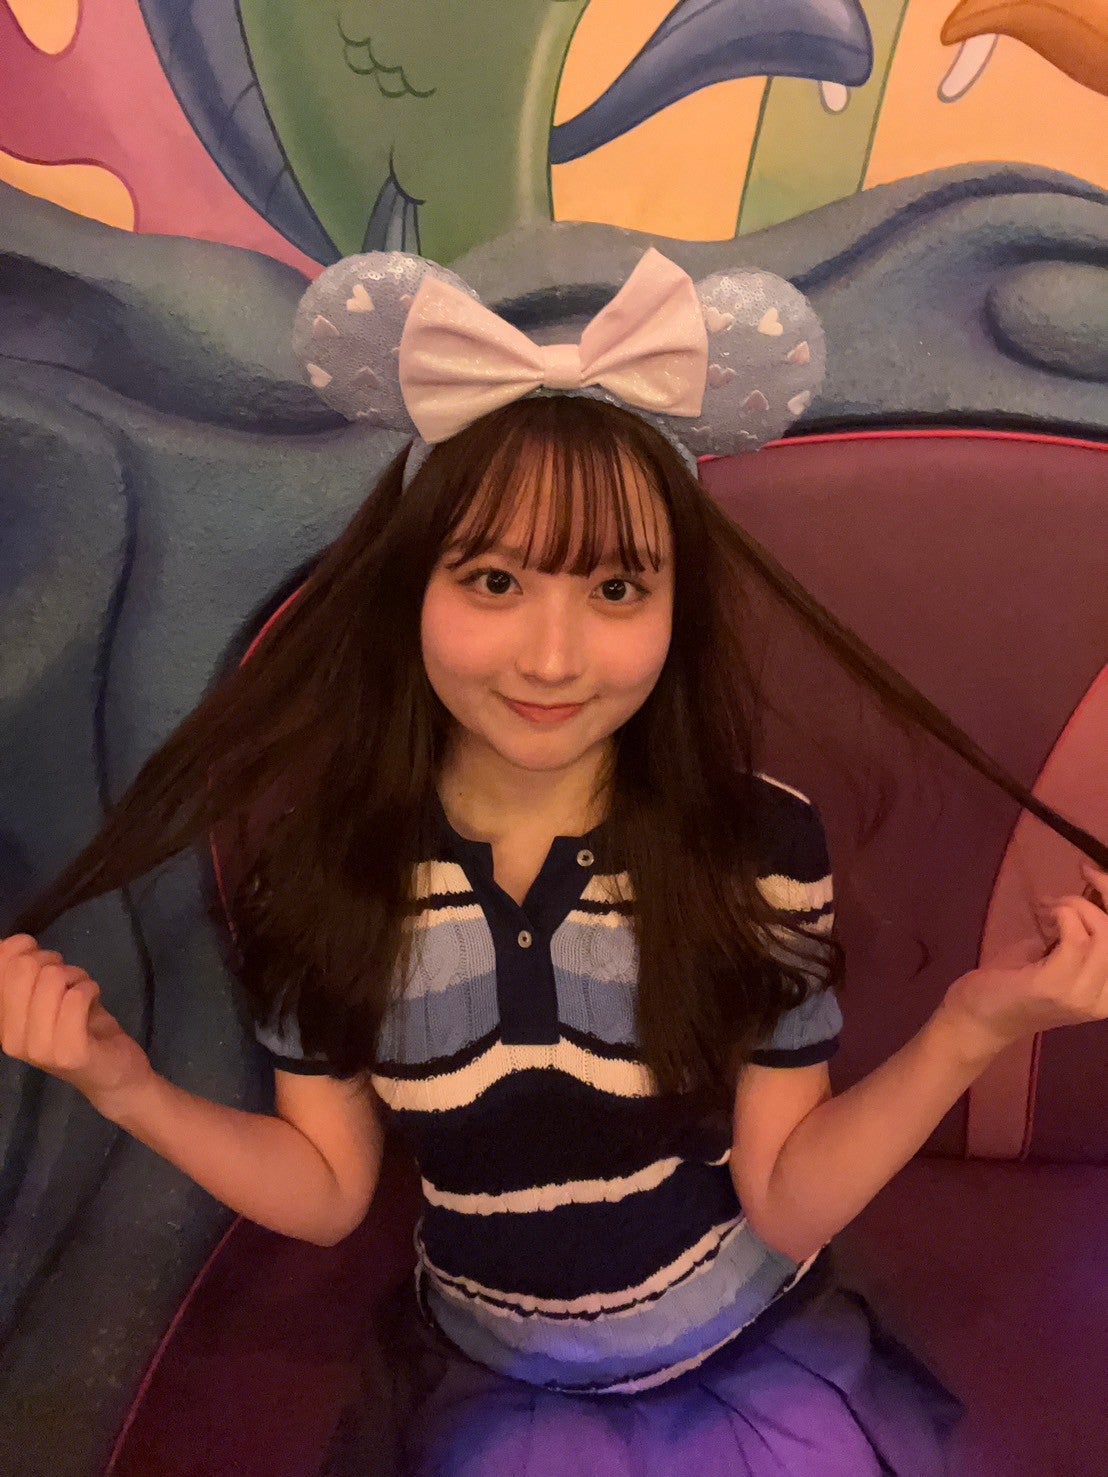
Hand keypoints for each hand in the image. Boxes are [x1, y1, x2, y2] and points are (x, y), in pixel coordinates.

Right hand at [0, 933, 153, 1108]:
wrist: (113, 1075)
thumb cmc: (79, 1030)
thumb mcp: (46, 997)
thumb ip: (26, 974)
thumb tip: (10, 943)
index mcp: (2, 1023)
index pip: (0, 965)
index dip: (22, 948)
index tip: (43, 960)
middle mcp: (11, 1038)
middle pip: (26, 967)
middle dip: (53, 962)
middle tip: (67, 981)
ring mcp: (39, 1048)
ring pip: (53, 978)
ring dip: (76, 977)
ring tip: (82, 995)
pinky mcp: (68, 1051)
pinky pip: (76, 996)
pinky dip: (90, 989)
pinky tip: (93, 1001)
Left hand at [940, 862, 1107, 1053]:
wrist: (978, 1018)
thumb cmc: (1016, 983)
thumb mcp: (1058, 954)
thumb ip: (1082, 933)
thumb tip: (1096, 890)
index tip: (1095, 874)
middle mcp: (1106, 1000)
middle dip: (1104, 893)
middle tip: (1080, 877)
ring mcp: (1082, 996)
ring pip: (1103, 934)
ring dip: (1074, 905)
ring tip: (1050, 905)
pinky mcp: (1056, 987)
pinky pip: (1075, 939)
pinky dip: (1062, 915)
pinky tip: (1045, 913)